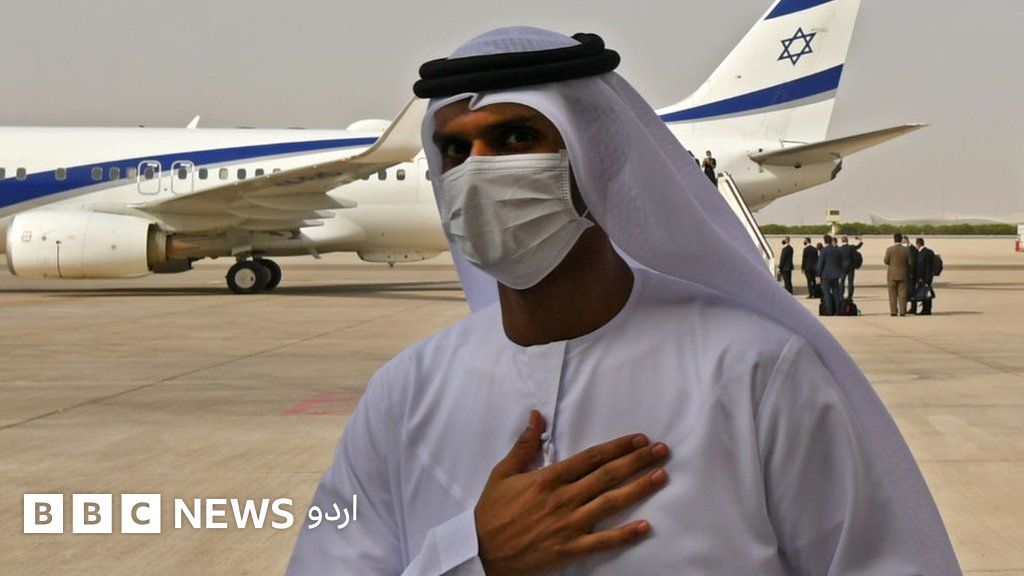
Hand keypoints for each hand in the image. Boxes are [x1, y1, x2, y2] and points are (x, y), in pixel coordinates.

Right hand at [474, 410, 669, 575]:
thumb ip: (524, 445)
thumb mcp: (503, 473)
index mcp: (548, 478)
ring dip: (638, 489)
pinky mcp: (569, 549)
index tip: (639, 439)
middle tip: (662, 451)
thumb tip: (536, 416)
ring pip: (610, 503)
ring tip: (661, 476)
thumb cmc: (491, 512)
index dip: (618, 447)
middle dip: (637, 461)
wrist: (482, 552)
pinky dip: (625, 535)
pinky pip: (603, 542)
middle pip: (607, 475)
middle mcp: (563, 498)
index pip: (591, 457)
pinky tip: (646, 526)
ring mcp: (568, 524)